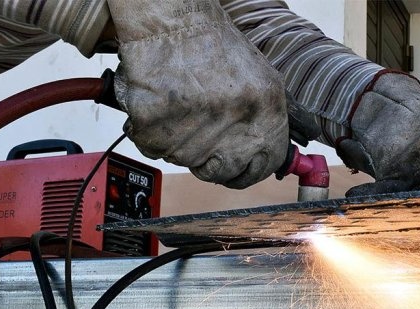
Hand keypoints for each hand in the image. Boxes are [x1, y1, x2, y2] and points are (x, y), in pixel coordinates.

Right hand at [109, 0, 289, 188]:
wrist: (172, 24)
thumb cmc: (214, 46)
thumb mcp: (261, 83)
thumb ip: (266, 122)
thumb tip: (264, 155)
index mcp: (265, 121)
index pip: (260, 169)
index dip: (246, 170)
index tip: (237, 168)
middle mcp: (232, 134)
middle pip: (221, 172)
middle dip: (211, 159)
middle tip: (202, 131)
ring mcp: (193, 138)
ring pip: (185, 159)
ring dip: (181, 140)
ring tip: (183, 104)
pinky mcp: (156, 134)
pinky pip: (154, 148)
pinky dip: (154, 132)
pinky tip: (163, 104)